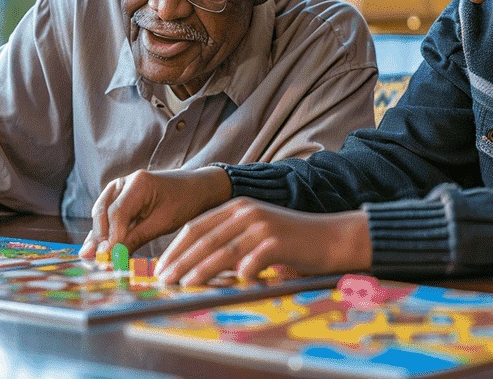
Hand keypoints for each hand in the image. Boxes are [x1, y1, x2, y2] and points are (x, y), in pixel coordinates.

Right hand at [79, 166, 232, 256]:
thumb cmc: (183, 202)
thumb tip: (113, 258)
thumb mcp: (163, 222)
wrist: (196, 188)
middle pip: (103, 212)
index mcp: (138, 183)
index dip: (110, 238)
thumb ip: (137, 237)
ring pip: (101, 213)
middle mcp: (124, 182)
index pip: (117, 213)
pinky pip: (106, 214)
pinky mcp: (119, 196)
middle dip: (99, 238)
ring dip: (97, 236)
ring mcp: (120, 187)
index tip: (106, 259)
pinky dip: (103, 231)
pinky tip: (96, 248)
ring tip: (91, 258)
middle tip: (97, 262)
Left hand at [154, 198, 371, 284]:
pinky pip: (253, 259)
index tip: (161, 266)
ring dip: (200, 269)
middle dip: (180, 260)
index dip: (176, 247)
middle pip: (205, 238)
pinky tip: (230, 285)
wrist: (330, 236)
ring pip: (223, 249)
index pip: (197, 226)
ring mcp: (262, 224)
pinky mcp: (278, 240)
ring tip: (184, 284)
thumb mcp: (256, 233)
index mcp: (237, 206)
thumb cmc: (290, 240)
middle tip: (163, 279)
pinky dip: (240, 273)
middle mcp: (247, 211)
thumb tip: (196, 264)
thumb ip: (230, 240)